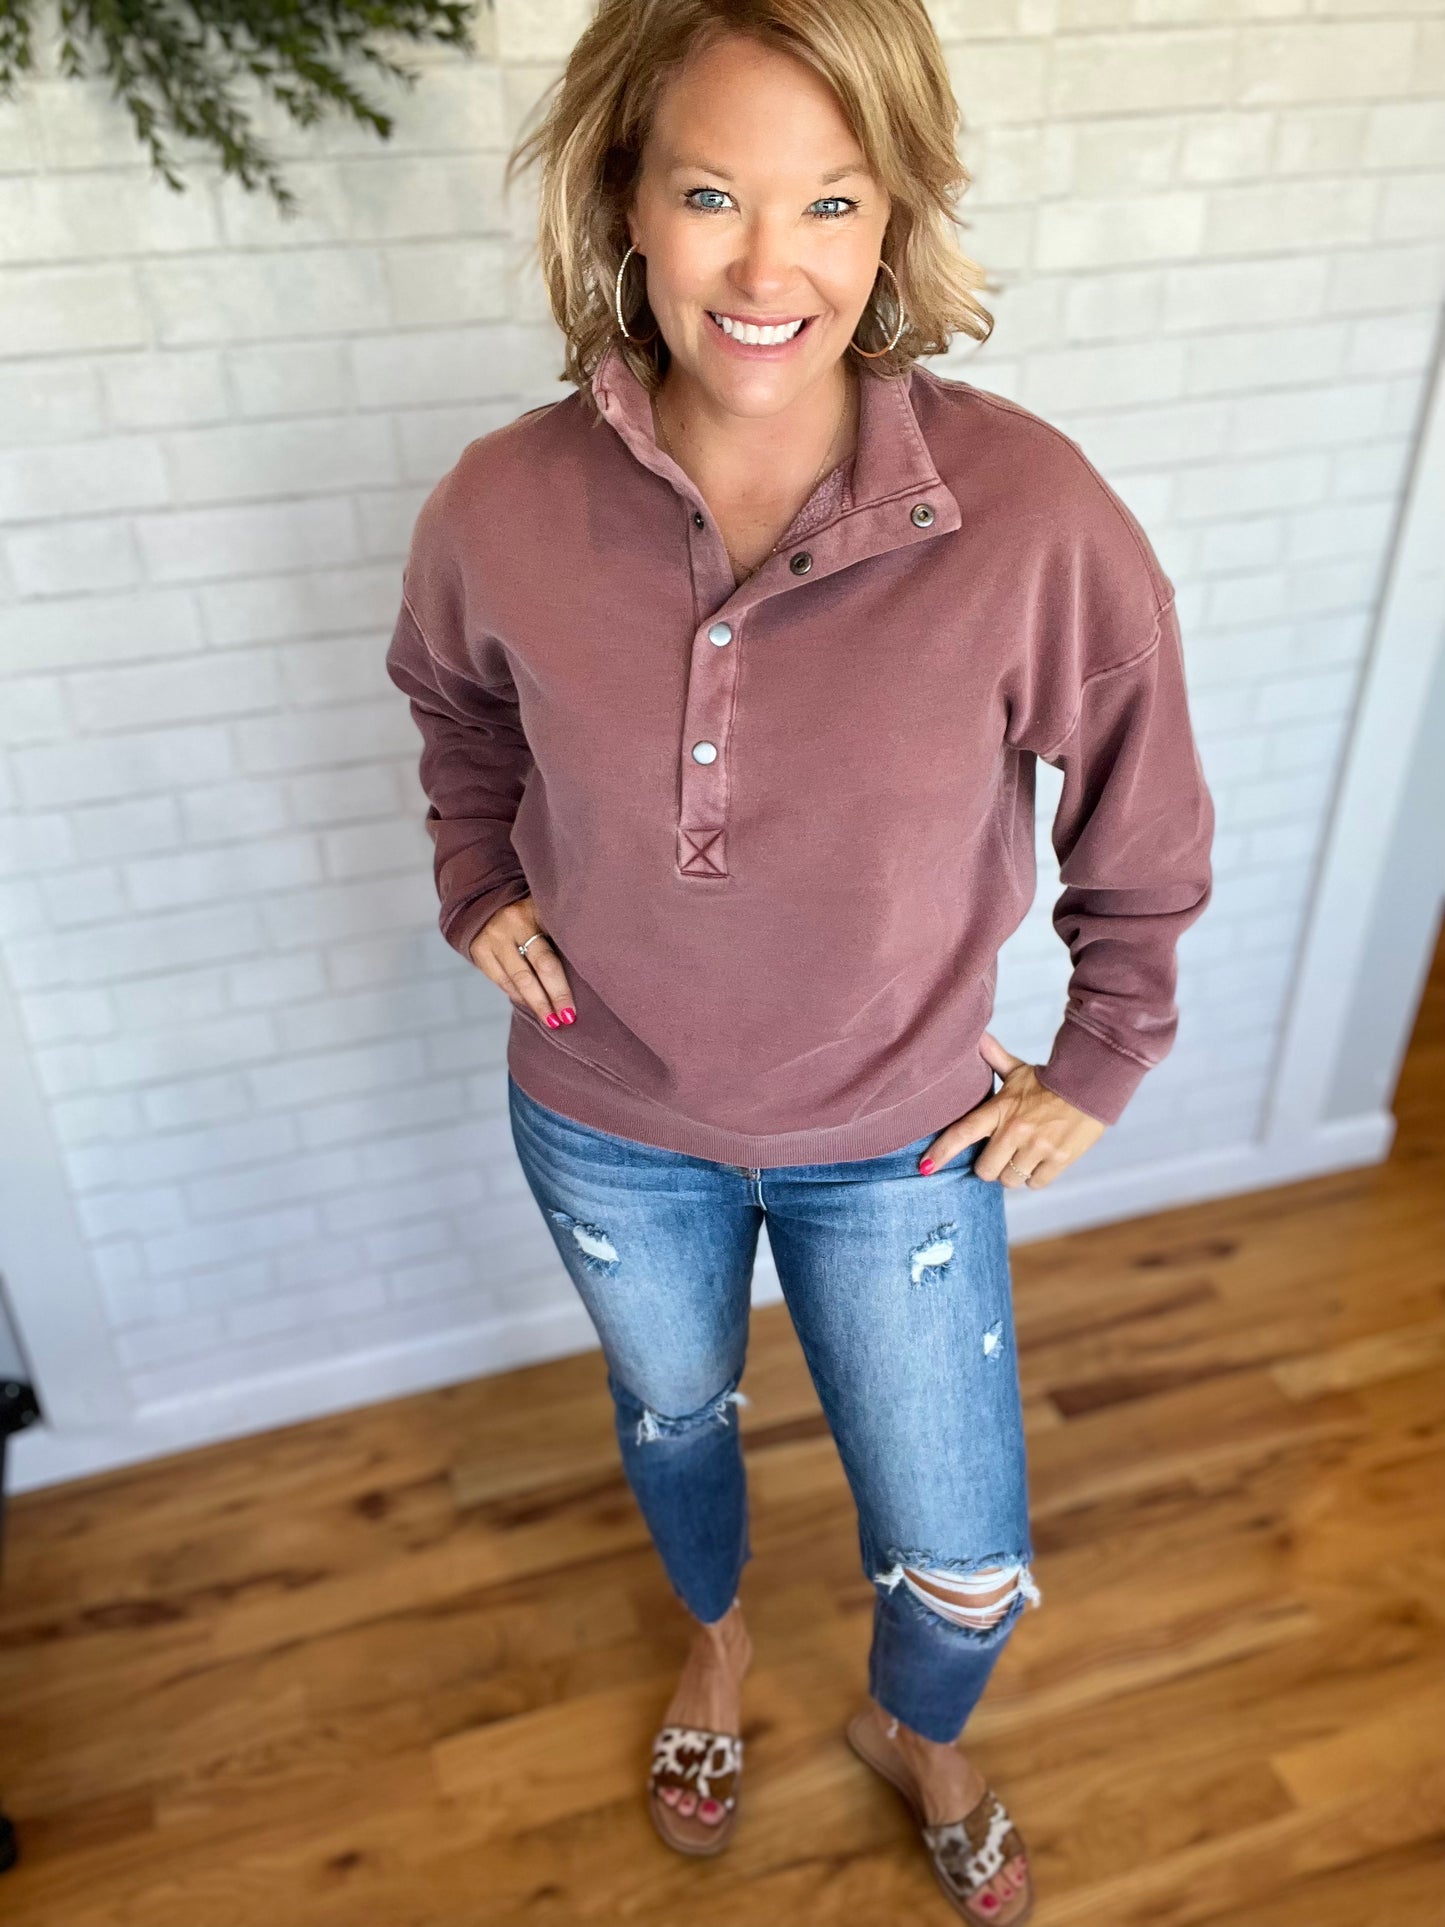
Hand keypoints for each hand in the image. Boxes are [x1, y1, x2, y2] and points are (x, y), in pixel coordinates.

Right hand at [467, 896, 576, 1031]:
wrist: (487, 901)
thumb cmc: (530, 913)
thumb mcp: (547, 912)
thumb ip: (562, 933)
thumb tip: (587, 971)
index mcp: (537, 911)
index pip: (554, 953)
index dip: (563, 986)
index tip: (572, 1010)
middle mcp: (514, 922)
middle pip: (538, 967)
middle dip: (552, 998)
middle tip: (564, 1020)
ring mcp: (494, 936)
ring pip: (518, 979)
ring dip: (534, 1002)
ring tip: (550, 1020)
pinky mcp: (479, 949)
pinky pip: (501, 980)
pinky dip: (517, 994)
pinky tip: (529, 1004)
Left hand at [919, 1030, 1105, 1188]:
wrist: (1092, 1084)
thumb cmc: (1049, 1081)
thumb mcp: (1018, 1070)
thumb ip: (994, 1058)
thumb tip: (977, 1036)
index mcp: (1000, 1109)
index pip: (962, 1133)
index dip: (941, 1152)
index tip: (924, 1168)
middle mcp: (1015, 1130)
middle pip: (985, 1170)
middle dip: (990, 1166)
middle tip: (1001, 1152)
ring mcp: (1037, 1147)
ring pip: (1009, 1180)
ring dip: (1013, 1172)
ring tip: (1023, 1154)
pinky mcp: (1059, 1159)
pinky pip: (1035, 1184)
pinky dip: (1036, 1177)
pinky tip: (1041, 1159)